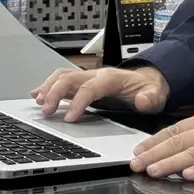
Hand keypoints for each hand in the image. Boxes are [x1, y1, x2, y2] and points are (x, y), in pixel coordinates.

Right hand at [30, 66, 168, 121]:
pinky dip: (48, 86)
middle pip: (69, 78)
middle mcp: (96, 74)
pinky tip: (37, 95)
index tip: (69, 118)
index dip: (77, 102)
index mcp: (111, 78)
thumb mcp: (156, 95)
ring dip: (48, 88)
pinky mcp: (83, 83)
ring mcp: (88, 77)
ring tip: (38, 103)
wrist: (149, 80)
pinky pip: (62, 80)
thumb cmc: (149, 89)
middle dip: (55, 93)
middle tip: (46, 111)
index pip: (89, 88)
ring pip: (62, 76)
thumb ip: (150, 98)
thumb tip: (142, 101)